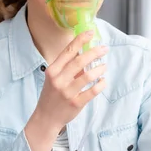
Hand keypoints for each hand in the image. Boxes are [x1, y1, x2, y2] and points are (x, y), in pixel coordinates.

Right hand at [25, 31, 107, 150]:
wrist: (46, 117)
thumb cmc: (52, 95)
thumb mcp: (54, 78)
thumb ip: (67, 66)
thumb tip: (84, 52)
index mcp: (53, 70)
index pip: (68, 51)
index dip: (80, 40)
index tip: (90, 32)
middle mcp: (59, 80)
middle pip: (80, 61)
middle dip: (95, 52)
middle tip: (104, 49)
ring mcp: (67, 92)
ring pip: (88, 76)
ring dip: (99, 69)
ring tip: (104, 66)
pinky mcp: (76, 103)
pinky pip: (92, 91)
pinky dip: (101, 84)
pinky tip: (103, 81)